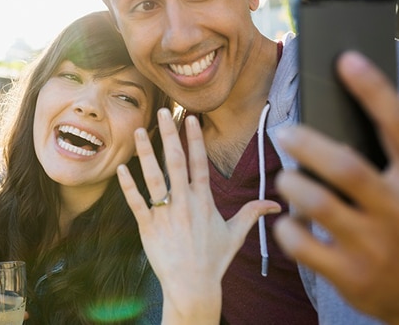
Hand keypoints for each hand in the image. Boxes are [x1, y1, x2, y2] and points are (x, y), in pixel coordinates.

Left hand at [117, 108, 280, 323]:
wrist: (193, 286)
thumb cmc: (214, 259)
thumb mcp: (236, 234)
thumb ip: (252, 214)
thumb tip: (276, 205)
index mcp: (204, 201)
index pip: (200, 163)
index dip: (195, 139)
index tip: (190, 118)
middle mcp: (184, 203)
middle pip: (175, 162)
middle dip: (169, 134)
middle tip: (162, 112)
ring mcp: (165, 214)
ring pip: (153, 177)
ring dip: (145, 153)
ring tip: (139, 131)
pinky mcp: (148, 227)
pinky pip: (136, 202)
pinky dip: (128, 185)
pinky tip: (122, 168)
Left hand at [273, 51, 398, 324]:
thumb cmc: (398, 226)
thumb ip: (378, 158)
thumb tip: (341, 110)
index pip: (398, 127)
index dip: (373, 91)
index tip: (346, 59)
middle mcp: (398, 210)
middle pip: (348, 168)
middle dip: (309, 145)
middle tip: (285, 132)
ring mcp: (374, 246)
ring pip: (318, 204)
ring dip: (292, 184)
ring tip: (286, 177)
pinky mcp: (349, 275)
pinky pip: (302, 243)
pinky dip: (287, 228)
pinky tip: (288, 221)